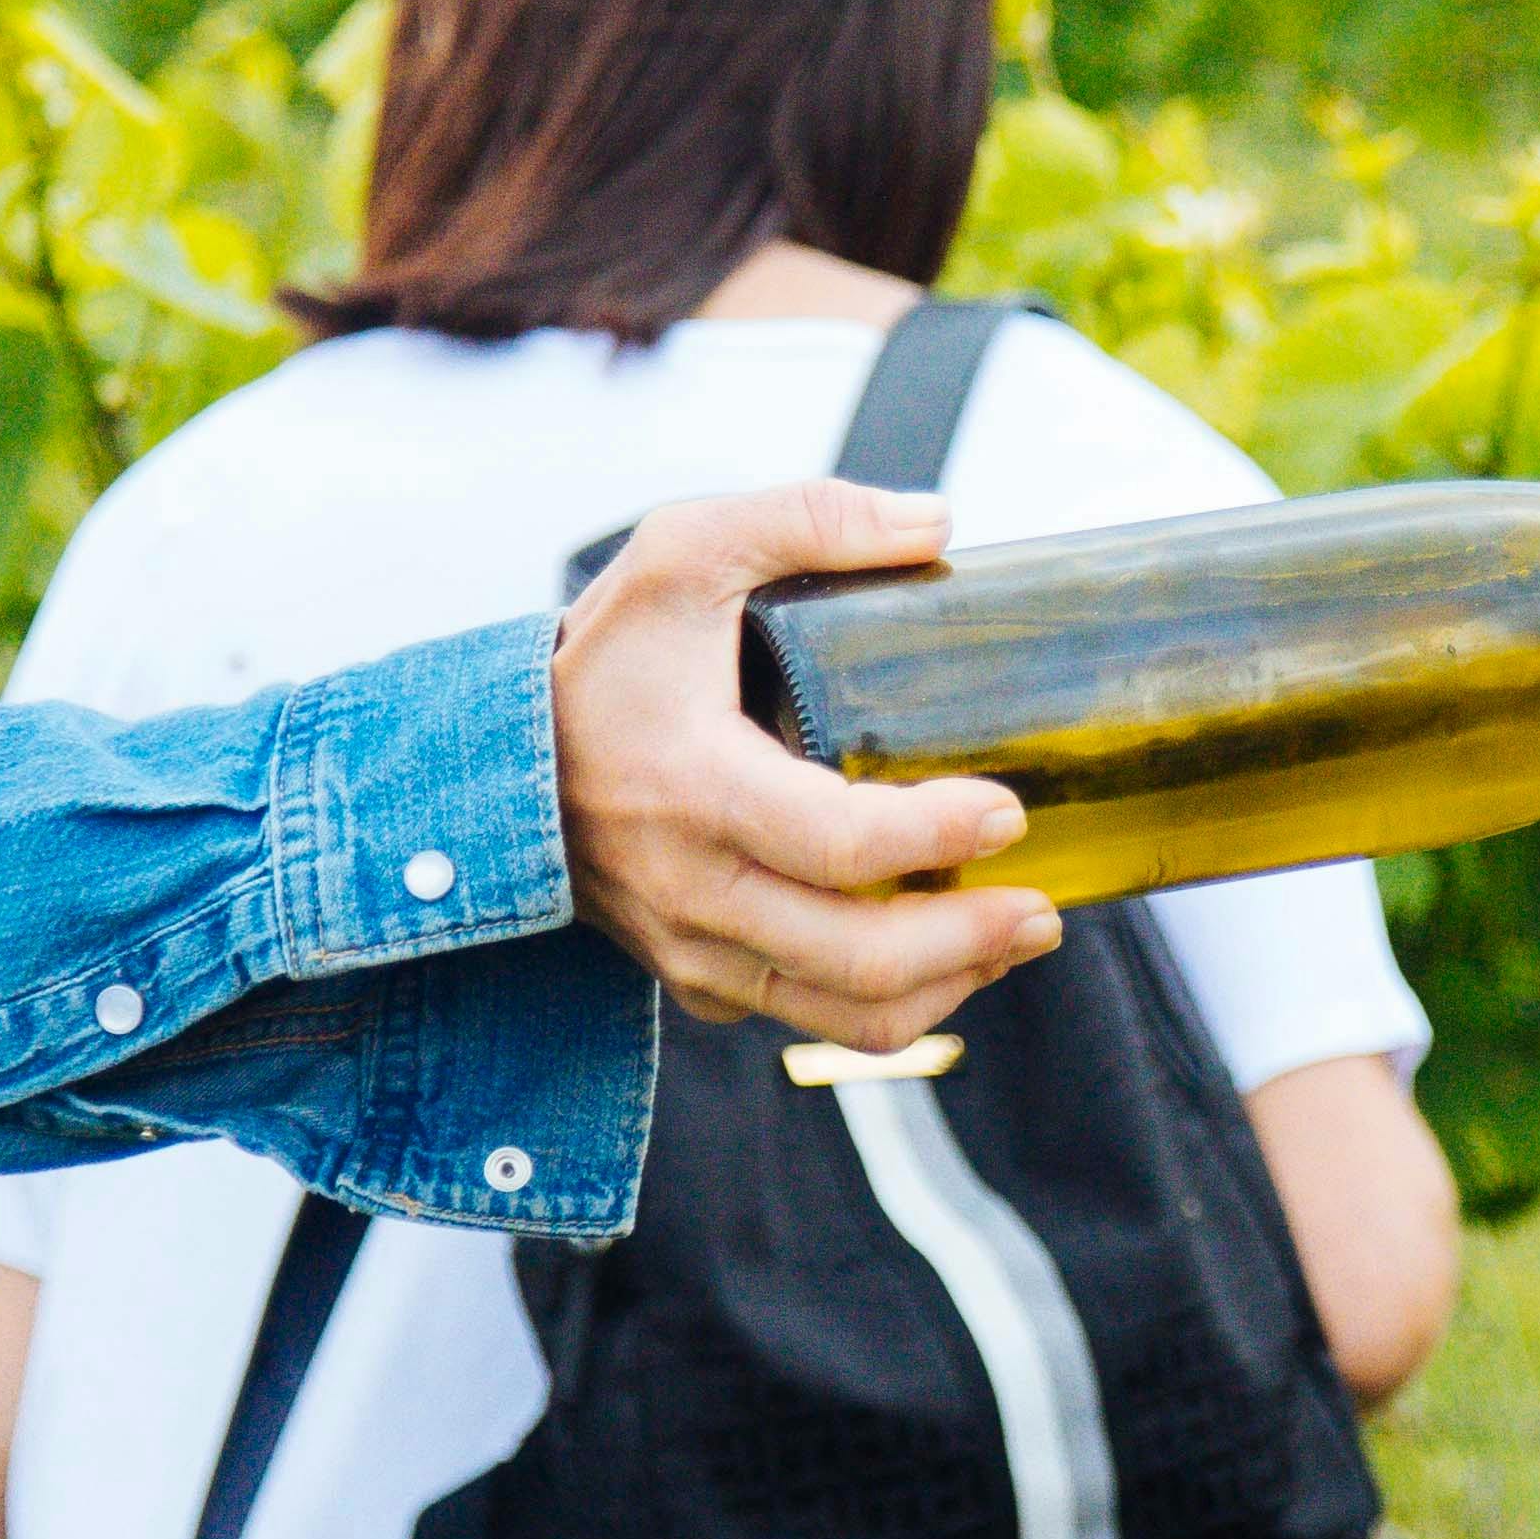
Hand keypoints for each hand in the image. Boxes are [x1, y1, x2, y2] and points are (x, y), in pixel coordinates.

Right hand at [553, 479, 1058, 1047]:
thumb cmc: (601, 656)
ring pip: (843, 1013)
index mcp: (697, 786)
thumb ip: (807, 519)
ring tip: (1014, 936)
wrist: (497, 761)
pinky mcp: (696, 977)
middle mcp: (695, 887)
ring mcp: (694, 945)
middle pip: (858, 957)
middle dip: (972, 938)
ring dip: (949, 985)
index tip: (1007, 808)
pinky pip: (807, 1019)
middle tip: (1042, 903)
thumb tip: (933, 523)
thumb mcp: (685, 551)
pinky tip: (943, 955)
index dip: (937, 834)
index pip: (838, 842)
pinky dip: (890, 1005)